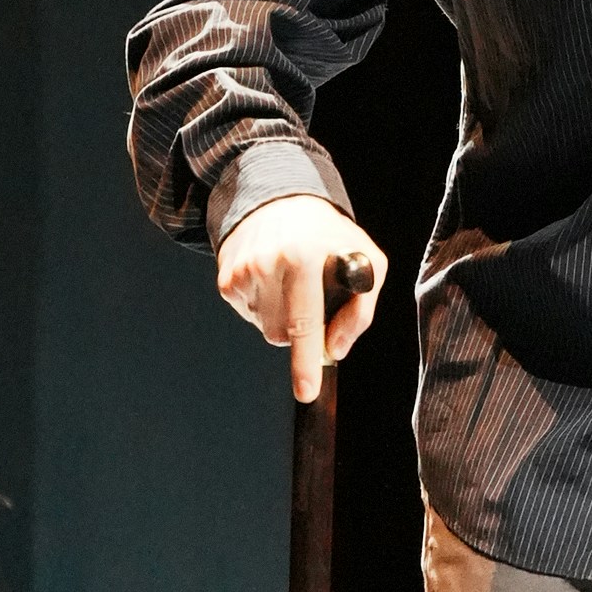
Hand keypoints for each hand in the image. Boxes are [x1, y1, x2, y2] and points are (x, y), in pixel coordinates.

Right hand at [216, 195, 387, 400]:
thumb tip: (335, 350)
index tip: (306, 390)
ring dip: (283, 317)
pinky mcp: (225, 280)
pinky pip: (250, 315)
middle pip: (282, 335)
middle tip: (312, 297)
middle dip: (300, 331)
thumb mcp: (366, 260)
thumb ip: (360, 309)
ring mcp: (240, 273)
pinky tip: (273, 280)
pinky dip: (266, 307)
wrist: (277, 201)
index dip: (305, 361)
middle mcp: (264, 264)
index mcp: (301, 257)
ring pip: (265, 328)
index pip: (304, 321)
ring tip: (291, 282)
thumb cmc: (328, 235)